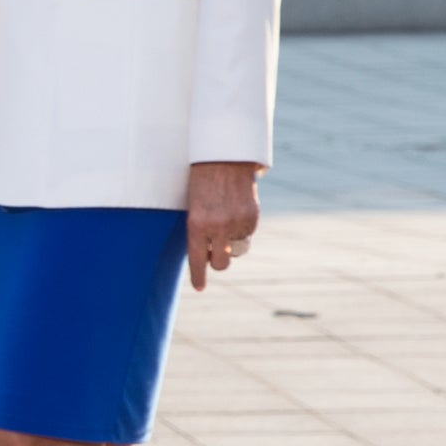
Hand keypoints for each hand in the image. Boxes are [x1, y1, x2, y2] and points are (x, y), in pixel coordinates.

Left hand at [186, 161, 261, 290]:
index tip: (200, 287)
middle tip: (214, 253)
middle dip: (218, 262)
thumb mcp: (193, 207)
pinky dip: (242, 229)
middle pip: (220, 263)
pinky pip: (247, 235)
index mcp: (196, 225)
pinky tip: (236, 211)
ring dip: (232, 244)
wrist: (223, 158)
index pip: (196, 260)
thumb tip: (208, 254)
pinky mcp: (252, 218)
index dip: (198, 276)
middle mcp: (216, 227)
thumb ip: (200, 231)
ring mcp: (236, 223)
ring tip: (225, 222)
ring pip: (236, 250)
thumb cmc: (202, 183)